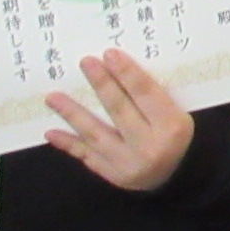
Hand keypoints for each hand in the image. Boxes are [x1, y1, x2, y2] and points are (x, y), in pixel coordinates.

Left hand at [44, 48, 195, 191]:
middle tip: (85, 62)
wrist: (177, 175)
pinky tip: (51, 132)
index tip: (109, 54)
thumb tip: (120, 69)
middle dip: (101, 84)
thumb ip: (155, 97)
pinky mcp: (114, 176)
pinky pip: (87, 156)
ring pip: (96, 134)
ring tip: (53, 97)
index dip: (127, 73)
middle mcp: (150, 146)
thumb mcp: (178, 113)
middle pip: (120, 110)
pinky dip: (69, 143)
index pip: (146, 95)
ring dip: (73, 114)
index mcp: (172, 126)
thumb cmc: (176, 136)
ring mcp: (129, 164)